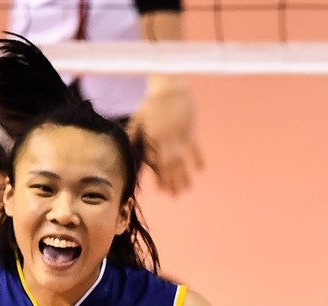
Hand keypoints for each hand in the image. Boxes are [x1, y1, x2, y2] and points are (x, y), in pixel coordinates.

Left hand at [129, 78, 200, 193]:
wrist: (171, 88)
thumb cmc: (151, 104)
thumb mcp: (138, 119)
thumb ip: (133, 137)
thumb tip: (127, 153)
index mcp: (156, 138)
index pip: (158, 162)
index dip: (160, 177)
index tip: (161, 189)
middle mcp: (170, 140)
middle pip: (172, 166)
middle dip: (173, 182)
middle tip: (175, 196)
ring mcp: (183, 137)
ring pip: (185, 161)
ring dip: (187, 176)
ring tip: (187, 188)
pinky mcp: (192, 132)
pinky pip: (197, 149)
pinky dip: (199, 159)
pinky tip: (201, 171)